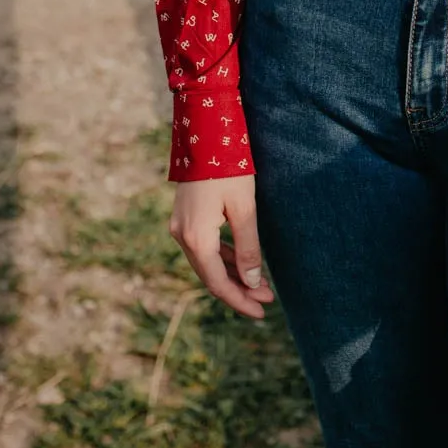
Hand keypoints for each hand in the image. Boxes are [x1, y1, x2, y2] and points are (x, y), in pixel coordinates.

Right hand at [169, 175, 275, 319]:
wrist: (205, 135)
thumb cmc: (229, 169)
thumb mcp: (244, 208)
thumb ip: (248, 246)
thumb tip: (253, 282)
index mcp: (196, 238)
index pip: (217, 283)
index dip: (240, 300)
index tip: (262, 312)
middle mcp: (182, 236)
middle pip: (211, 276)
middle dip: (239, 289)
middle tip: (267, 299)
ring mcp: (180, 227)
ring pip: (208, 262)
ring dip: (233, 274)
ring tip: (261, 284)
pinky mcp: (185, 218)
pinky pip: (204, 247)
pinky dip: (224, 257)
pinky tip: (243, 262)